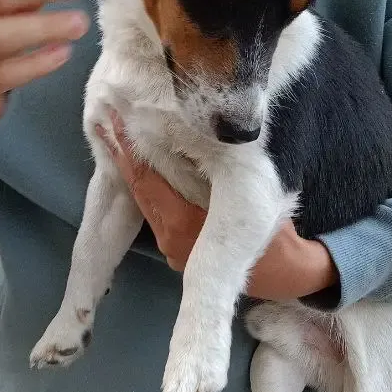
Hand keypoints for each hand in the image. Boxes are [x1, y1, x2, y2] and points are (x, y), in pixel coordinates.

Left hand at [100, 115, 338, 301]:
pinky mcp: (176, 253)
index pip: (144, 179)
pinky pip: (158, 215)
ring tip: (119, 137)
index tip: (111, 117)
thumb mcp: (247, 192)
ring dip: (134, 172)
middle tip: (106, 117)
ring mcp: (170, 250)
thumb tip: (187, 132)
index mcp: (181, 223)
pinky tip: (147, 169)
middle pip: (138, 191)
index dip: (126, 148)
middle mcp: (168, 239)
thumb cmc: (273, 230)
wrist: (285, 274)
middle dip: (123, 155)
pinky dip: (150, 191)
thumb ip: (216, 167)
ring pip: (147, 204)